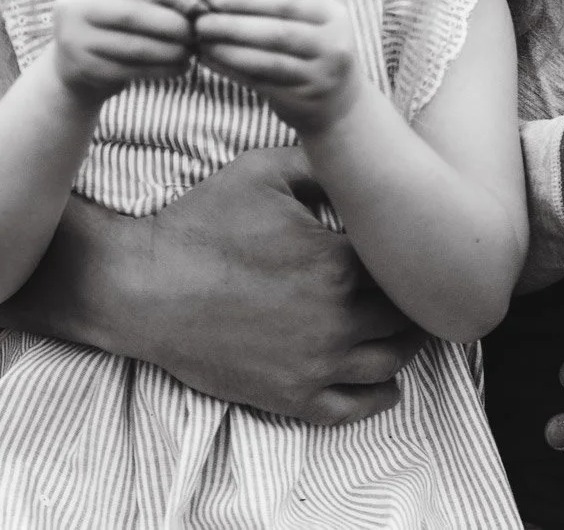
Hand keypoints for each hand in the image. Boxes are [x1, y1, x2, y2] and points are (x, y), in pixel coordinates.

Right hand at [0, 146, 424, 424]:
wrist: (144, 288)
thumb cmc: (201, 224)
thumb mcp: (264, 171)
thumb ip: (323, 163)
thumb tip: (364, 157)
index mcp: (338, 264)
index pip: (406, 264)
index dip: (413, 252)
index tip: (416, 242)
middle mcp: (337, 320)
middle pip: (407, 315)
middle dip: (415, 296)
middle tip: (419, 281)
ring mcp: (316, 365)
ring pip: (392, 361)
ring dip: (407, 342)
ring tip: (407, 323)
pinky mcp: (292, 397)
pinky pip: (356, 407)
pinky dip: (382, 394)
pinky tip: (387, 379)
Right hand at [51, 0, 197, 102]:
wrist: (70, 63)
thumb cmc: (110, 20)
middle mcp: (74, 4)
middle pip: (132, 12)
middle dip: (172, 23)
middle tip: (196, 30)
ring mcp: (75, 38)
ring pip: (134, 47)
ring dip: (171, 50)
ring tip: (192, 50)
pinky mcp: (84, 68)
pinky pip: (131, 70)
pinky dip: (161, 69)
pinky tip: (180, 67)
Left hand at [194, 0, 360, 134]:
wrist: (340, 103)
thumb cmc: (312, 51)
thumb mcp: (310, 24)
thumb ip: (274, 8)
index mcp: (334, 16)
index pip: (286, 2)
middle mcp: (333, 45)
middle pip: (276, 32)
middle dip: (232, 25)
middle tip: (199, 21)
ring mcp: (320, 76)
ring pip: (266, 61)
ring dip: (227, 50)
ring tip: (201, 41)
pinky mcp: (302, 100)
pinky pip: (259, 82)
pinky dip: (231, 70)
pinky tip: (209, 61)